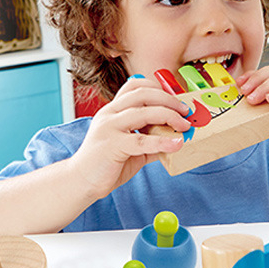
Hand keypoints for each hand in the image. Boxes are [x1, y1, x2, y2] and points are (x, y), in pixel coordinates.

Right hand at [69, 75, 190, 198]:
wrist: (82, 181)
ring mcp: (109, 128)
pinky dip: (162, 141)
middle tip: (186, 112)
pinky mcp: (112, 145)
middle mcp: (109, 114)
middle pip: (143, 94)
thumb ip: (150, 141)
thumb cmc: (105, 164)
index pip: (135, 86)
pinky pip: (142, 140)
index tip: (175, 99)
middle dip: (169, 100)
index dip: (157, 87)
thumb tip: (175, 140)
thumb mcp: (131, 148)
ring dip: (169, 116)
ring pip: (144, 113)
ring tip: (185, 126)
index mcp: (113, 110)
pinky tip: (176, 144)